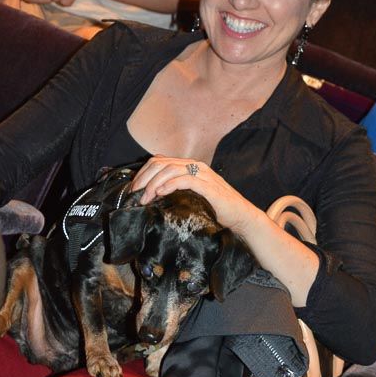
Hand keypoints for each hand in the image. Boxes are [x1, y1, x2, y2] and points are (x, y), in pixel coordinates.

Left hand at [131, 156, 255, 234]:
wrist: (241, 216)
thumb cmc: (216, 208)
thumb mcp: (191, 195)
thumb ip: (176, 190)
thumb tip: (151, 195)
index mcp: (189, 166)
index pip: (159, 161)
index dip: (143, 173)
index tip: (134, 188)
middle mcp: (196, 166)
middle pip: (161, 163)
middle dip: (144, 178)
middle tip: (136, 193)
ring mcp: (203, 175)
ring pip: (171, 170)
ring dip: (154, 183)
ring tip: (146, 197)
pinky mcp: (209, 186)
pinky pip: (186, 179)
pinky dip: (170, 185)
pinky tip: (161, 193)